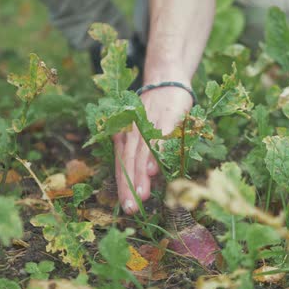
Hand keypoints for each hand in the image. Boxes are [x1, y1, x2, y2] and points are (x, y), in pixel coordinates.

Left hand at [113, 86, 192, 213]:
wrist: (166, 80)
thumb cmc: (155, 113)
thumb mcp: (145, 133)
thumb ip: (144, 155)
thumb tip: (148, 180)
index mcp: (126, 136)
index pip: (122, 164)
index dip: (123, 186)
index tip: (127, 207)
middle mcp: (133, 131)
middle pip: (129, 161)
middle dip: (129, 186)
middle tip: (132, 207)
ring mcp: (148, 123)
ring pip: (141, 152)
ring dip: (140, 175)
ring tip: (141, 195)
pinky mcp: (166, 116)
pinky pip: (159, 136)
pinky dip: (156, 153)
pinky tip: (155, 169)